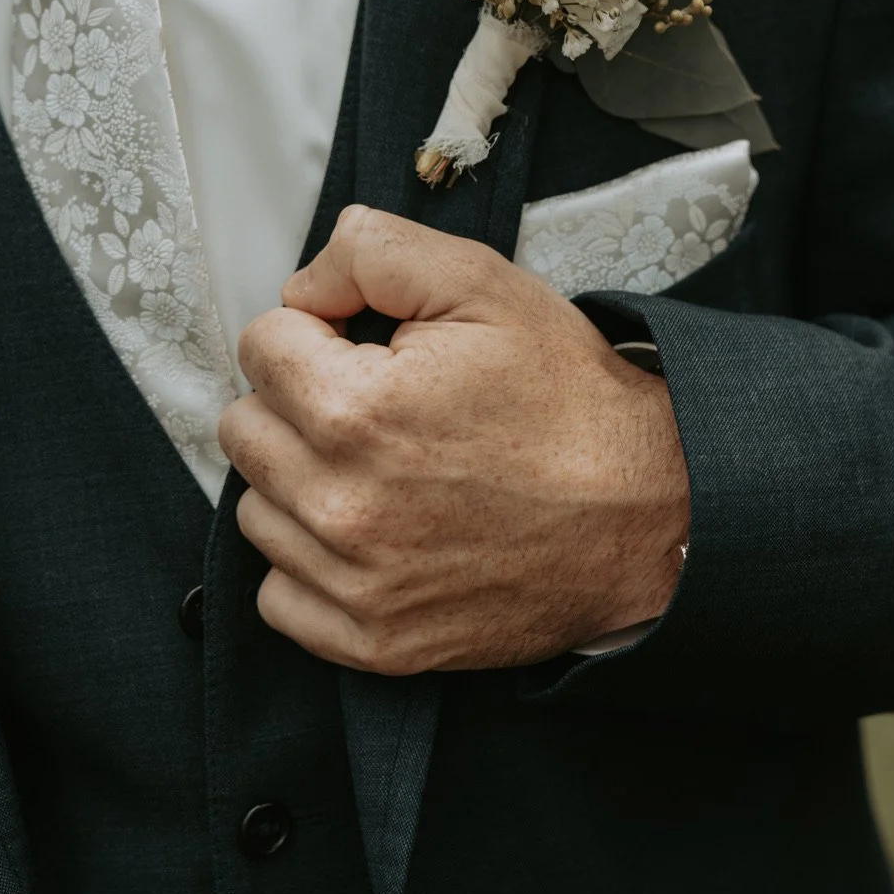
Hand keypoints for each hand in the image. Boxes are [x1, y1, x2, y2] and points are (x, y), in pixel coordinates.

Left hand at [218, 205, 690, 674]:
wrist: (649, 510)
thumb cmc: (567, 397)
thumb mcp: (483, 283)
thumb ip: (373, 251)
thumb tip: (302, 287)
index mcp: (356, 410)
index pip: (260, 346)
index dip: (317, 331)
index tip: (368, 347)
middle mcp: (342, 505)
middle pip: (244, 428)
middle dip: (299, 399)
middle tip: (375, 401)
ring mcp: (356, 583)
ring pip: (257, 510)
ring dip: (300, 480)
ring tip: (381, 464)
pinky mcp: (375, 642)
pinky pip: (280, 597)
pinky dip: (311, 562)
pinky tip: (373, 529)